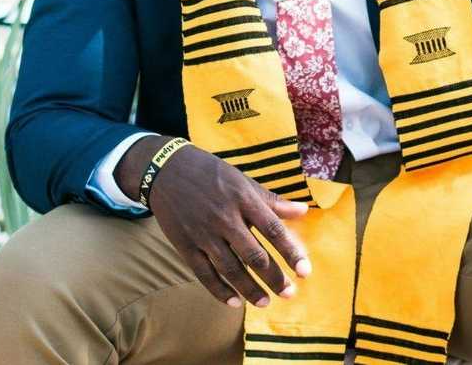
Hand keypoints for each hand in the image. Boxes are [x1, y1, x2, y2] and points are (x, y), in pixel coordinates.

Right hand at [115, 136, 310, 308]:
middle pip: (254, 255)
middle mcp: (225, 217)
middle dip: (273, 277)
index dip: (290, 252)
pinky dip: (219, 290)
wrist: (167, 170)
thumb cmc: (212, 175)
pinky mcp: (185, 245)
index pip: (273, 230)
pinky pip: (204, 274)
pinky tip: (234, 302)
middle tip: (289, 293)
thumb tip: (304, 211)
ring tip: (265, 302)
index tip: (305, 271)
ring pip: (230, 268)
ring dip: (250, 289)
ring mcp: (203, 233)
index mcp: (244, 199)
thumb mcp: (244, 182)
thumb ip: (273, 201)